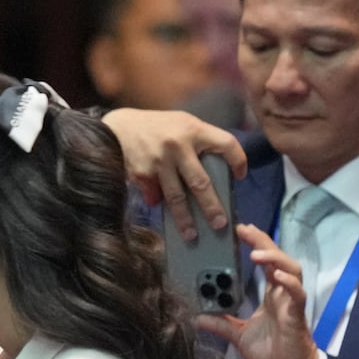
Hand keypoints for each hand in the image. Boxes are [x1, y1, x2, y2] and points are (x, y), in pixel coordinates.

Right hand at [102, 107, 246, 241]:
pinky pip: (155, 195)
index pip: (226, 144)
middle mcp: (178, 146)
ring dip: (185, 219)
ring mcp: (159, 162)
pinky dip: (158, 202)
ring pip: (176, 197)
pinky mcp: (142, 173)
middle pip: (201, 182)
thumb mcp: (181, 123)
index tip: (240, 176)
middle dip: (212, 207)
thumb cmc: (156, 126)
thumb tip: (215, 173)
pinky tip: (159, 206)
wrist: (118, 126)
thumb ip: (198, 141)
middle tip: (220, 224)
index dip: (238, 161)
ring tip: (192, 235)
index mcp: (193, 130)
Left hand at [197, 223, 319, 358]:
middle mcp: (282, 296)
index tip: (240, 231)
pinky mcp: (297, 318)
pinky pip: (297, 296)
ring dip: (275, 259)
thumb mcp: (239, 336)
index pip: (266, 264)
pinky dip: (290, 284)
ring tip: (256, 252)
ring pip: (292, 271)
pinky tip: (280, 277)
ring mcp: (291, 304)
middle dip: (263, 242)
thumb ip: (221, 324)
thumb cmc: (272, 355)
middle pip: (278, 260)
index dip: (257, 245)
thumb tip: (198, 316)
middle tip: (245, 229)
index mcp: (270, 297)